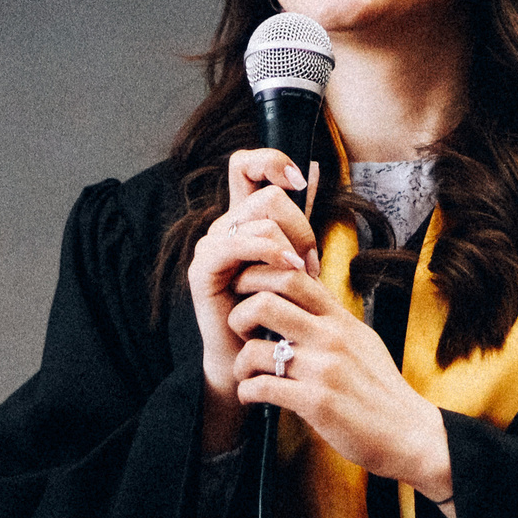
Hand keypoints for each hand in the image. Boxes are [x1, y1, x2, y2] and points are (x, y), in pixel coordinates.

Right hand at [191, 148, 320, 454]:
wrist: (253, 357)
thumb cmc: (279, 311)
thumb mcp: (295, 261)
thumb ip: (297, 224)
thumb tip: (314, 177)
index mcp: (243, 219)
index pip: (245, 164)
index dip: (271, 160)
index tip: (301, 182)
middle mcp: (223, 226)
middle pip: (266, 194)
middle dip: (300, 226)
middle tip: (310, 262)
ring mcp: (210, 245)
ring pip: (260, 218)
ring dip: (291, 244)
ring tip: (302, 273)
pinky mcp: (203, 269)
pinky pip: (239, 243)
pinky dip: (272, 253)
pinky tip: (290, 269)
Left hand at [230, 271, 454, 505]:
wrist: (409, 433)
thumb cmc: (381, 389)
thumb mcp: (362, 341)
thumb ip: (333, 319)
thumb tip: (308, 295)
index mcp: (340, 320)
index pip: (293, 276)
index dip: (260, 278)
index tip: (247, 295)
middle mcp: (331, 338)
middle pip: (265, 302)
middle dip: (238, 315)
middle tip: (239, 332)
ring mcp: (323, 370)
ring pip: (254, 349)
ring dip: (239, 364)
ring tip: (244, 373)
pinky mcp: (316, 403)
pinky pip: (261, 388)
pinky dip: (247, 392)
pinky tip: (252, 396)